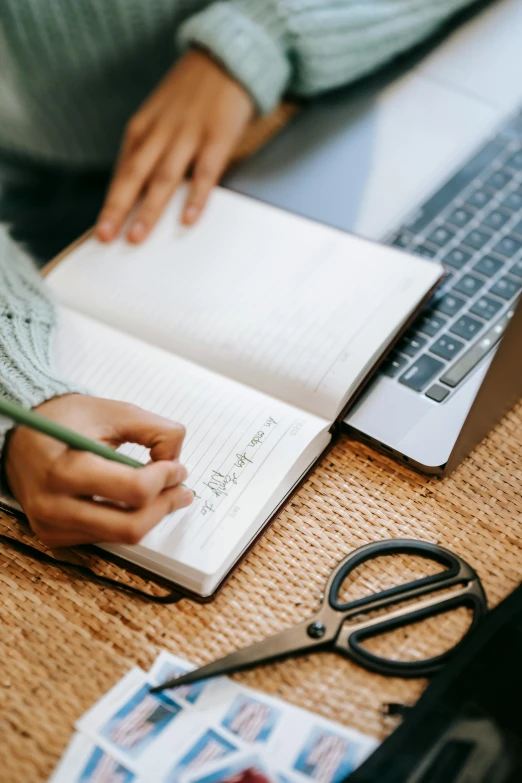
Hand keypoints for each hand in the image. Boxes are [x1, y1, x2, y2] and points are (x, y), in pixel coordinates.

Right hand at [4, 395, 193, 547]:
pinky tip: (132, 502)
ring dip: (150, 516)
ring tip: (164, 495)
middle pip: (130, 526)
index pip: (133, 490)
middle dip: (164, 506)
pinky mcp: (52, 535)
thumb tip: (177, 462)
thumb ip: (156, 431)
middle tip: (181, 490)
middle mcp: (53, 504)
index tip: (178, 468)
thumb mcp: (115, 412)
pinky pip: (104, 538)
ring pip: (120, 537)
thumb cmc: (68, 420)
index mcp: (66, 468)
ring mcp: (50, 525)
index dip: (165, 480)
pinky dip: (126, 521)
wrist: (21, 436)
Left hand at [96, 49, 254, 242]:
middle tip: (106, 236)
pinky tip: (186, 218)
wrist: (226, 57)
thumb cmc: (192, 93)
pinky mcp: (216, 138)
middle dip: (118, 209)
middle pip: (134, 176)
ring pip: (163, 178)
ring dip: (149, 209)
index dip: (111, 203)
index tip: (101, 231)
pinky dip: (194, 196)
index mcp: (143, 129)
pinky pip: (204, 173)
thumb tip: (135, 188)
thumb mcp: (160, 115)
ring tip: (137, 236)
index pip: (122, 172)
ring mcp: (188, 136)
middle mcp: (160, 133)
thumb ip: (149, 148)